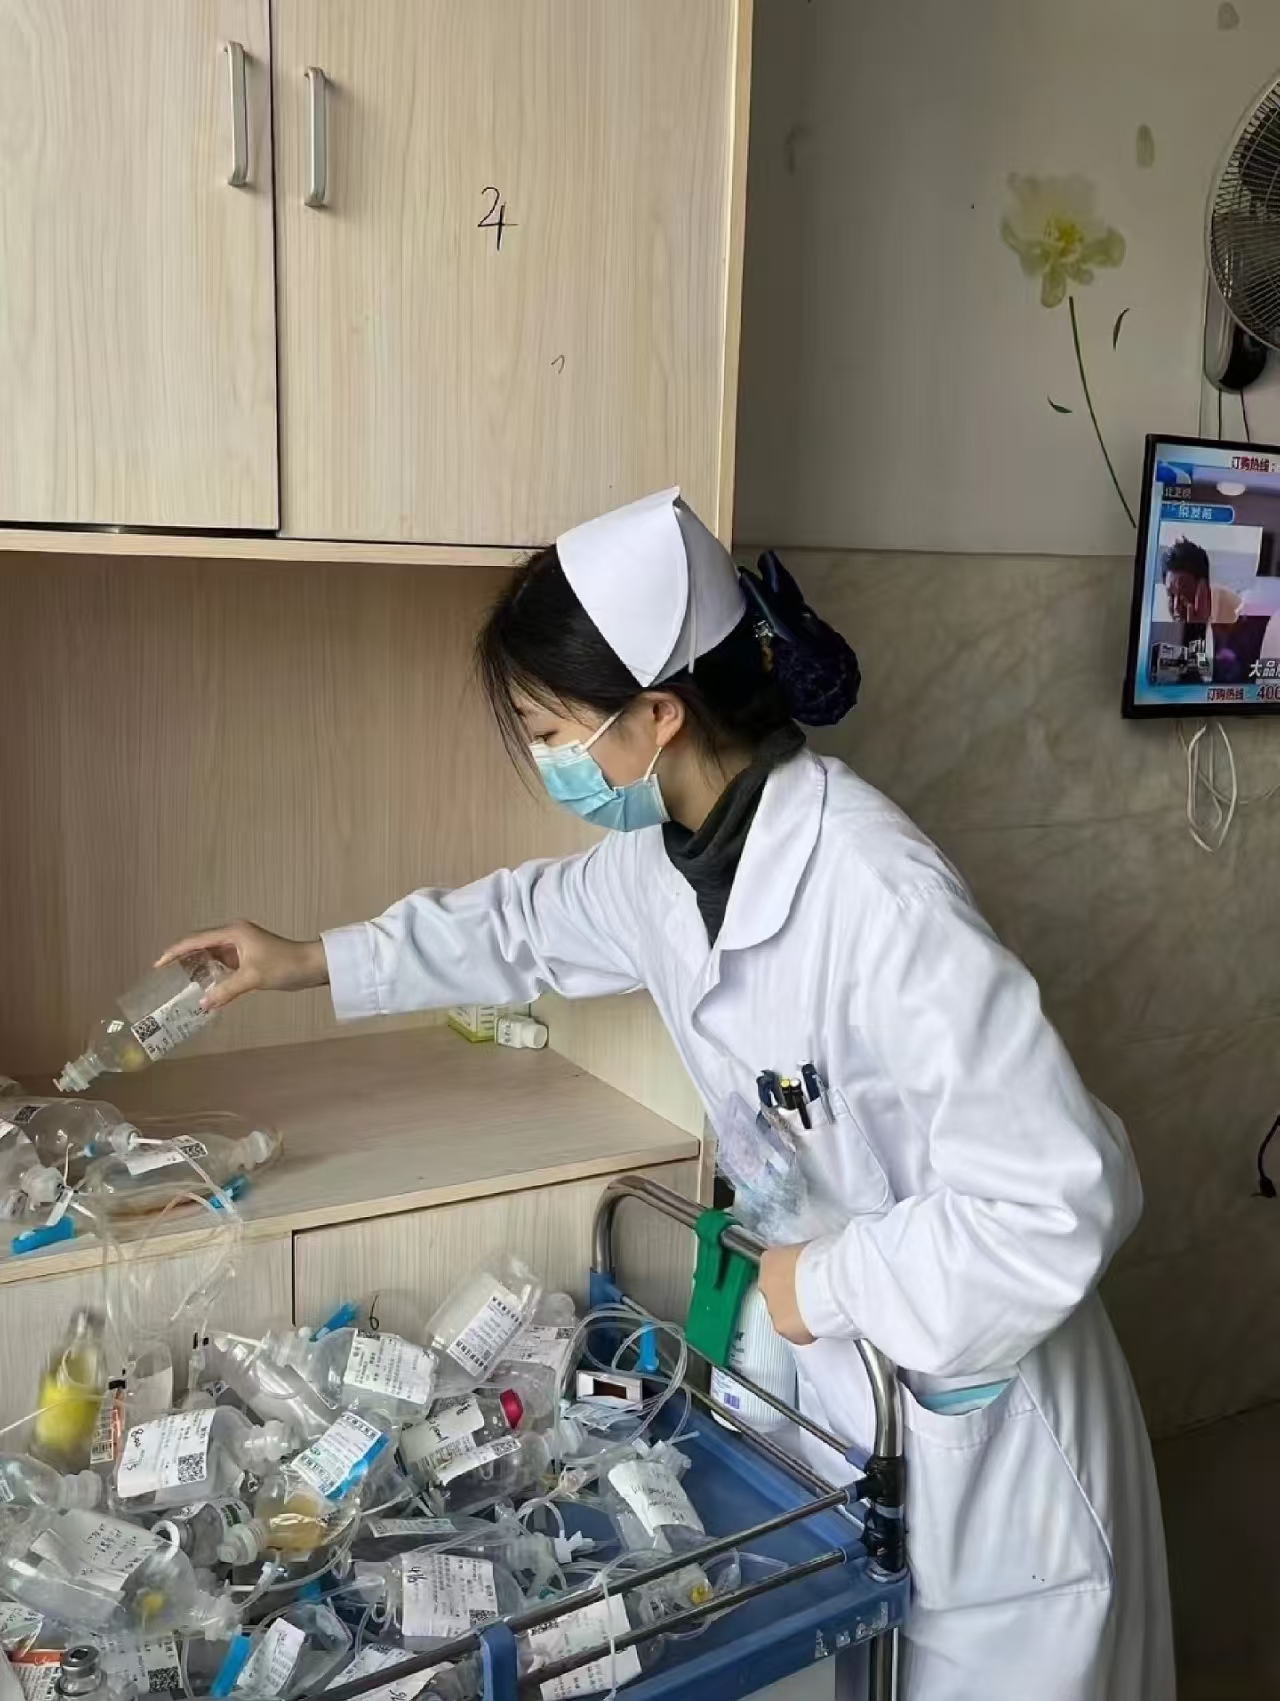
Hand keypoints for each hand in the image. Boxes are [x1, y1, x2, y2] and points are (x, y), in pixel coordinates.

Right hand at [156, 922, 328, 1011]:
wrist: (313, 965)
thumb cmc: (285, 965)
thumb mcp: (253, 978)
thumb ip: (225, 991)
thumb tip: (201, 1005)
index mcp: (233, 932)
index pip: (195, 940)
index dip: (174, 952)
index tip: (158, 965)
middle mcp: (234, 934)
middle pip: (200, 944)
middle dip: (183, 959)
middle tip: (165, 977)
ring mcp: (241, 945)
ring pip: (211, 954)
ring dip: (197, 967)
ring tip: (180, 983)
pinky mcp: (248, 955)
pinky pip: (223, 963)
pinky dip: (212, 973)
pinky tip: (204, 986)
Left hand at [758, 1243, 815, 1345]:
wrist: (828, 1283)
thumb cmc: (825, 1261)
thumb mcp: (810, 1249)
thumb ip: (803, 1260)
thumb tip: (812, 1266)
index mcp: (770, 1260)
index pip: (776, 1269)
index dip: (794, 1276)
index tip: (807, 1279)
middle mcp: (765, 1284)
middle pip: (777, 1292)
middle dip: (793, 1296)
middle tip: (813, 1296)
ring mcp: (772, 1307)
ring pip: (783, 1314)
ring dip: (798, 1314)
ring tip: (819, 1310)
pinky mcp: (782, 1328)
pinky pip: (794, 1331)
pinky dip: (805, 1330)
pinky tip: (820, 1322)